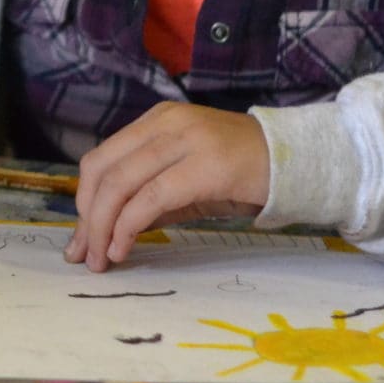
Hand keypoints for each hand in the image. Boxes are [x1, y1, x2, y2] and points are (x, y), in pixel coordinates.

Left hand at [65, 104, 271, 271]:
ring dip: (101, 226)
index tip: (81, 238)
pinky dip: (128, 226)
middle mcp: (164, 123)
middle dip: (86, 217)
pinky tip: (123, 248)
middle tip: (82, 255)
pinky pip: (151, 197)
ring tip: (100, 260)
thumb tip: (107, 230)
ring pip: (120, 183)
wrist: (303, 164)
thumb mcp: (188, 182)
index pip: (101, 159)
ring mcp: (185, 140)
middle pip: (102, 170)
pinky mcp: (206, 166)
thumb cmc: (245, 175)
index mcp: (156, 122)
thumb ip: (150, 198)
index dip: (83, 200)